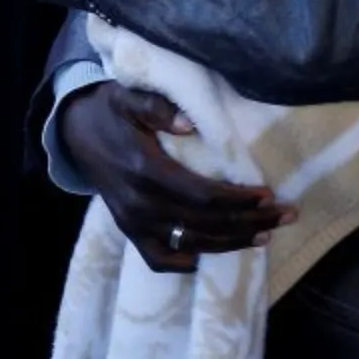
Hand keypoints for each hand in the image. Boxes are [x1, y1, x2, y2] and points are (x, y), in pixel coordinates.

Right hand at [58, 82, 296, 272]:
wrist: (74, 132)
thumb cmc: (109, 111)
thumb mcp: (127, 97)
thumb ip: (155, 106)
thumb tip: (188, 122)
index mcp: (144, 170)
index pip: (202, 195)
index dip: (237, 199)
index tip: (268, 194)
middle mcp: (140, 204)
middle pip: (205, 222)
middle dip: (249, 222)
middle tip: (285, 215)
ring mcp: (133, 223)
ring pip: (191, 243)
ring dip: (232, 242)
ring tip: (266, 235)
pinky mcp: (129, 231)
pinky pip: (159, 258)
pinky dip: (186, 262)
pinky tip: (212, 254)